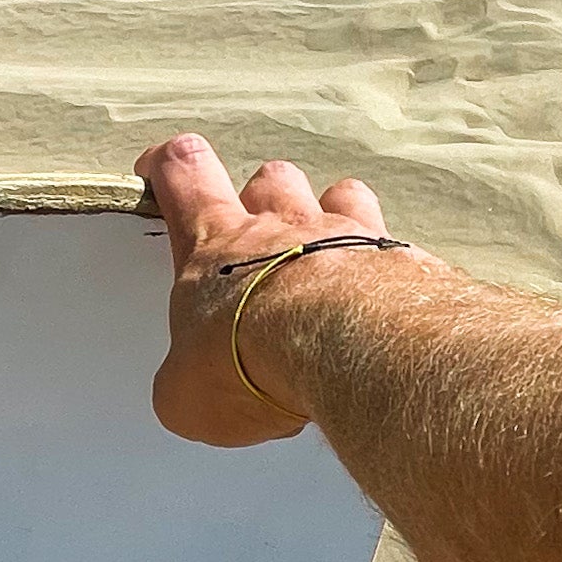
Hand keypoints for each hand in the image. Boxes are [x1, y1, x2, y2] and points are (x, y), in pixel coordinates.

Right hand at [134, 133, 392, 447]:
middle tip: (261, 241)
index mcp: (217, 243)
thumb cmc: (252, 359)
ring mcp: (347, 236)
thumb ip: (185, 380)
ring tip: (329, 262)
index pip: (184, 174)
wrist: (345, 351)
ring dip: (331, 220)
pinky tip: (380, 303)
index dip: (170, 168)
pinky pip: (392, 246)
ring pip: (338, 195)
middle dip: (263, 200)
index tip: (163, 171)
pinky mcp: (399, 262)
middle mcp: (282, 225)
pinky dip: (384, 267)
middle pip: (270, 178)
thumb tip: (188, 390)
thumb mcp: (186, 392)